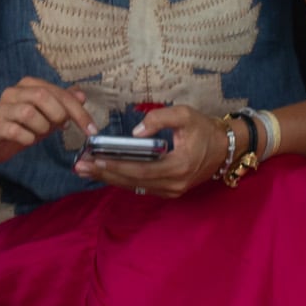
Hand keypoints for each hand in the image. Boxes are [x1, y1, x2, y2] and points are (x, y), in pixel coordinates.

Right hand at [0, 78, 95, 163]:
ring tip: (40, 133)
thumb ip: (64, 102)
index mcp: (29, 85)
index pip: (58, 92)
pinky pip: (14, 130)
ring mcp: (1, 108)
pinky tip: (28, 140)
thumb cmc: (24, 124)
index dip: (78, 111)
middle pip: (41, 96)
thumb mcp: (48, 113)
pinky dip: (27, 138)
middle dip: (58, 114)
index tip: (91, 129)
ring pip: (28, 112)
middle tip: (61, 127)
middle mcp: (13, 92)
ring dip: (41, 127)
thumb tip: (82, 96)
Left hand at [73, 104, 227, 197]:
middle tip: (80, 167)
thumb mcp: (185, 114)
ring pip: (135, 186)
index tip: (96, 159)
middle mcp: (174, 183)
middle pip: (133, 181)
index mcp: (179, 165)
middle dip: (105, 173)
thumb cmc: (204, 129)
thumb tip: (136, 132)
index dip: (118, 165)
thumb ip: (160, 118)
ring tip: (87, 170)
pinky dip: (123, 180)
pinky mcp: (170, 191)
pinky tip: (106, 173)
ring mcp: (172, 191)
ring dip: (110, 178)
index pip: (142, 169)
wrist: (225, 148)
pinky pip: (142, 186)